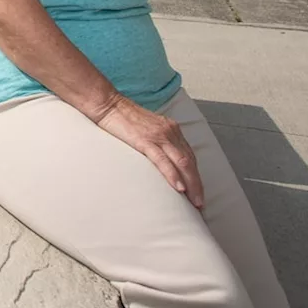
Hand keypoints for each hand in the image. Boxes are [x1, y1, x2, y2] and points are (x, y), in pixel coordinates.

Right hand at [94, 95, 203, 209]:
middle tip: (200, 203)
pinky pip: (163, 161)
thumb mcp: (147, 127)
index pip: (190, 156)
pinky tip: (179, 188)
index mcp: (171, 128)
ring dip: (191, 184)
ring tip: (194, 202)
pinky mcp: (145, 140)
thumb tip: (161, 157)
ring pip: (182, 162)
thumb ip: (157, 140)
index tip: (197, 191)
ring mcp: (159, 135)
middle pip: (190, 161)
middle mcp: (170, 131)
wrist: (107, 103)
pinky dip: (173, 175)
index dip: (196, 175)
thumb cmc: (122, 116)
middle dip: (197, 184)